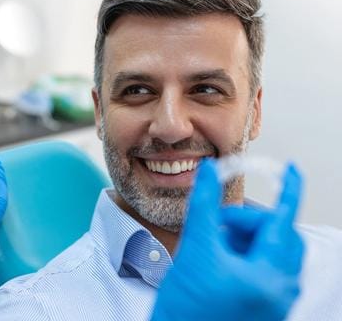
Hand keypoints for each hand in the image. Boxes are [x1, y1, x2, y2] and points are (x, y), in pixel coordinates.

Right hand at [151, 159, 304, 320]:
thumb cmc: (183, 309)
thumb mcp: (194, 251)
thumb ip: (204, 207)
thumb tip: (209, 172)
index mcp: (268, 277)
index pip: (285, 221)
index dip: (289, 189)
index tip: (292, 168)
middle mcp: (279, 290)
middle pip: (279, 237)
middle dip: (250, 222)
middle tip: (219, 223)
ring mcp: (273, 302)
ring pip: (270, 253)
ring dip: (245, 239)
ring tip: (212, 245)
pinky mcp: (263, 309)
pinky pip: (264, 269)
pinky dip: (244, 255)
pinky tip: (217, 259)